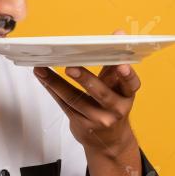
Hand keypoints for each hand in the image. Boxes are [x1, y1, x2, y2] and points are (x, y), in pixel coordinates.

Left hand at [33, 28, 140, 157]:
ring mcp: (98, 119)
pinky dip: (52, 89)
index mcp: (127, 96)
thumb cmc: (113, 106)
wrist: (110, 142)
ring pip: (76, 100)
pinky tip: (43, 77)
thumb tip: (119, 33)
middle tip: (71, 67)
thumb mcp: (118, 87)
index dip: (127, 75)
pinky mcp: (81, 125)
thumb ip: (114, 62)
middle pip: (101, 94)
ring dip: (57, 83)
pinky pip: (64, 105)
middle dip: (85, 79)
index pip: (131, 84)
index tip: (122, 64)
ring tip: (43, 69)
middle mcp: (115, 109)